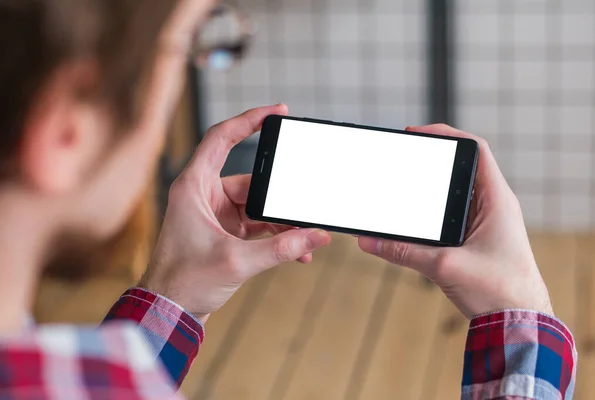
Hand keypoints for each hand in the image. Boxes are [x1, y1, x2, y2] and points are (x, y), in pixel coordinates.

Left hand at [140, 105, 330, 321]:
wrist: (169, 312)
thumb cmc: (184, 282)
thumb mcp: (236, 262)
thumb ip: (281, 249)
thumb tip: (315, 237)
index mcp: (194, 186)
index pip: (221, 138)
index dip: (249, 120)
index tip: (277, 112)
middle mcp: (204, 195)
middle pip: (252, 181)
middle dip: (279, 195)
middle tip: (304, 199)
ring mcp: (216, 214)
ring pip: (258, 206)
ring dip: (281, 221)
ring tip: (304, 236)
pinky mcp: (225, 232)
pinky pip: (257, 225)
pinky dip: (275, 236)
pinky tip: (296, 249)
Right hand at [358, 124, 552, 317]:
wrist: (518, 323)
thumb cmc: (499, 291)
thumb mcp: (444, 267)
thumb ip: (403, 252)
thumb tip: (369, 241)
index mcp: (496, 200)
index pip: (476, 149)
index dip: (446, 134)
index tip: (417, 133)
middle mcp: (493, 206)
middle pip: (462, 168)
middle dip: (432, 160)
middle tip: (404, 158)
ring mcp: (486, 222)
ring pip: (456, 192)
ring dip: (432, 187)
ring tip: (405, 184)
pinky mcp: (478, 239)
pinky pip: (453, 215)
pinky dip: (433, 211)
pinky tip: (415, 218)